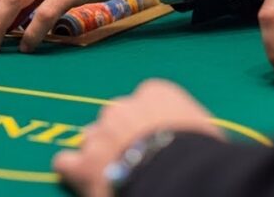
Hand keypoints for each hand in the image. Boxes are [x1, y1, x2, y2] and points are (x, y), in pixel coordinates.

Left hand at [53, 79, 222, 196]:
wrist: (179, 176)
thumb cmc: (204, 154)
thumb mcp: (206, 130)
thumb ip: (187, 124)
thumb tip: (196, 138)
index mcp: (156, 93)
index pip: (147, 99)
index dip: (151, 121)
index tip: (159, 137)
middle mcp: (123, 107)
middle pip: (116, 117)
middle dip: (122, 135)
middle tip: (137, 157)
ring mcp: (100, 132)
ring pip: (91, 137)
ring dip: (99, 153)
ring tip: (115, 172)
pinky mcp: (83, 163)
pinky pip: (67, 162)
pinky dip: (73, 171)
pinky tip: (83, 180)